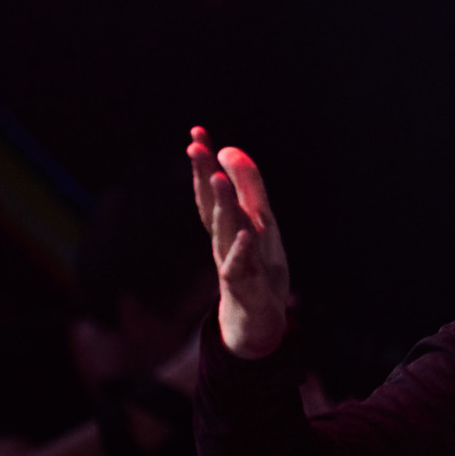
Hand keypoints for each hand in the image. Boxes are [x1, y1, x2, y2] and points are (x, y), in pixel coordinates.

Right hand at [188, 126, 290, 358]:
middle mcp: (225, 242)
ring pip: (225, 233)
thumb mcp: (258, 225)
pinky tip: (245, 234)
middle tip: (195, 146)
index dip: (204, 162)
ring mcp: (234, 265)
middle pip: (212, 205)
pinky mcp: (246, 288)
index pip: (211, 190)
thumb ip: (247, 189)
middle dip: (203, 175)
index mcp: (228, 226)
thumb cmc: (256, 269)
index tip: (197, 132)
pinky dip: (242, 251)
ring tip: (217, 178)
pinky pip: (241, 268)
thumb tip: (230, 150)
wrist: (256, 323)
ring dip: (221, 205)